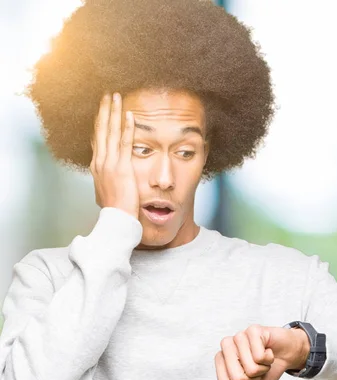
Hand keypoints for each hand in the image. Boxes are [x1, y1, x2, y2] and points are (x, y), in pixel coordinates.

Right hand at [90, 93, 138, 218]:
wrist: (116, 219)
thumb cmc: (116, 208)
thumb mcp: (107, 190)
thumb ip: (108, 178)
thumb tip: (109, 175)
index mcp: (97, 166)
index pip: (97, 138)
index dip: (100, 122)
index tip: (103, 109)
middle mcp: (100, 162)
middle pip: (100, 130)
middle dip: (104, 110)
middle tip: (108, 94)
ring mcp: (109, 164)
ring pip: (110, 132)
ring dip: (113, 112)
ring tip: (116, 96)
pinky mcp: (121, 167)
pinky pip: (124, 143)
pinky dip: (126, 128)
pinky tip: (130, 115)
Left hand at [215, 324, 309, 379]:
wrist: (285, 353)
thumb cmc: (266, 366)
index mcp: (222, 360)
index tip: (249, 377)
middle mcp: (227, 346)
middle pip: (236, 378)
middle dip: (253, 378)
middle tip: (258, 367)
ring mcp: (239, 336)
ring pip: (250, 368)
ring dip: (263, 368)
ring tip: (263, 359)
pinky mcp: (253, 330)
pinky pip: (260, 356)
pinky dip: (269, 359)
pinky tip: (268, 351)